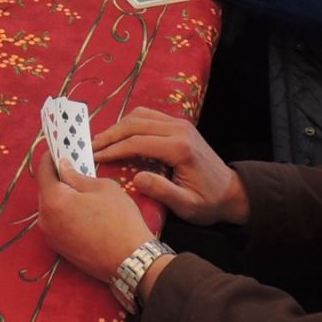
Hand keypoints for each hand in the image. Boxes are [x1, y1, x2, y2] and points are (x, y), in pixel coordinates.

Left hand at [33, 149, 152, 282]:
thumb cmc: (119, 219)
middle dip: (57, 177)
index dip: (50, 156)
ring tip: (79, 188)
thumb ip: (77, 176)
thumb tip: (63, 167)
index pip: (43, 171)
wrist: (130, 261)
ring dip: (61, 196)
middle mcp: (44, 219)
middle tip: (72, 166)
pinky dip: (64, 212)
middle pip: (45, 190)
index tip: (58, 148)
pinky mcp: (59, 249)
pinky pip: (57, 222)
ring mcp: (51, 236)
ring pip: (51, 207)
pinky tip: (81, 209)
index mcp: (53, 200)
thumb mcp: (102, 187)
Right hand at [95, 107, 249, 226]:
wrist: (231, 192)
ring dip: (119, 126)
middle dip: (111, 134)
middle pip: (136, 124)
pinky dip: (131, 123)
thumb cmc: (208, 202)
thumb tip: (137, 178)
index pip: (138, 142)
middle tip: (90, 146)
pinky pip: (149, 116)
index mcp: (180, 148)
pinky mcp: (179, 125)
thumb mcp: (187, 205)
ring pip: (141, 115)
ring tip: (101, 141)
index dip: (114, 149)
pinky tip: (120, 135)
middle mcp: (179, 129)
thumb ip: (162, 192)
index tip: (95, 157)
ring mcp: (180, 124)